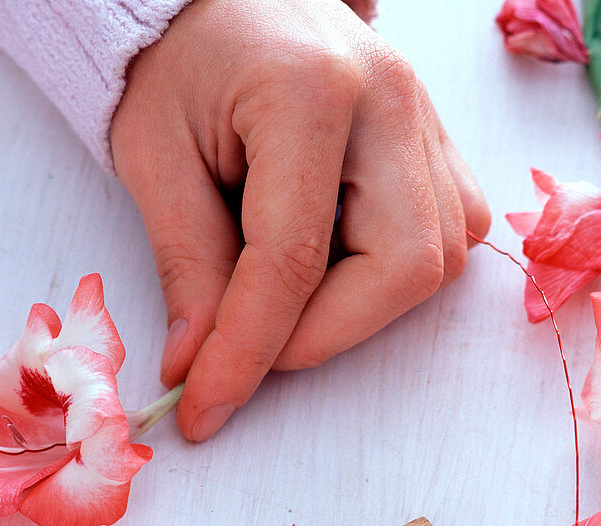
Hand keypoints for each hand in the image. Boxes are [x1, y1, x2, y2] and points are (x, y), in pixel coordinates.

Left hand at [111, 0, 489, 440]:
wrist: (221, 2)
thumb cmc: (178, 67)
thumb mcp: (155, 160)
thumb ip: (187, 266)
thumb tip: (202, 367)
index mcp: (309, 92)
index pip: (292, 260)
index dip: (247, 353)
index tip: (202, 410)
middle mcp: (391, 101)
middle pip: (403, 268)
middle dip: (322, 335)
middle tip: (248, 346)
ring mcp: (428, 120)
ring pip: (436, 262)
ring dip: (354, 308)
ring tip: (279, 293)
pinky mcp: (437, 144)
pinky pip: (445, 237)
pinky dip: (384, 277)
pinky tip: (328, 262)